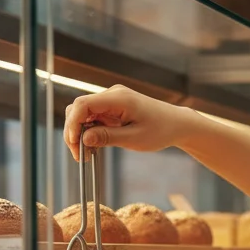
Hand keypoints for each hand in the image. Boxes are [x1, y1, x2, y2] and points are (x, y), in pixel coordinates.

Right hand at [63, 85, 191, 160]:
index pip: (83, 104)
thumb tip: (83, 139)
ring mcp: (112, 99)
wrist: (177, 124)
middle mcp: (112, 94)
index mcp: (119, 98)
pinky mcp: (113, 106)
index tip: (74, 144)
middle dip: (74, 131)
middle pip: (79, 108)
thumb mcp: (134, 138)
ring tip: (87, 154)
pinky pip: (94, 116)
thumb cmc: (160, 130)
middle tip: (80, 155)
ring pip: (84, 113)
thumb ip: (108, 137)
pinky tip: (94, 146)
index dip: (73, 124)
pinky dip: (90, 130)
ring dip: (81, 132)